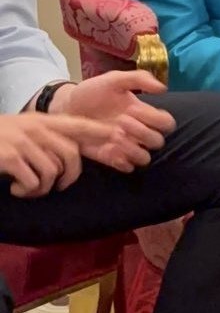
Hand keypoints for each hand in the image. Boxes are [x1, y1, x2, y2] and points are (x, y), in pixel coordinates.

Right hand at [0, 113, 123, 197]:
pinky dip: (28, 191)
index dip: (97, 130)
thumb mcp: (21, 131)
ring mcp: (23, 141)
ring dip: (43, 188)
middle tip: (55, 187)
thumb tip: (70, 154)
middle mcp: (35, 129)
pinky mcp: (10, 157)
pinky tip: (16, 189)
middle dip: (69, 176)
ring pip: (52, 171)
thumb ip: (44, 137)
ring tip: (28, 188)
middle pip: (71, 155)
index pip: (76, 124)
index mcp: (40, 122)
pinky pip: (33, 180)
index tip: (116, 135)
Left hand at [50, 71, 175, 170]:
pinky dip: (121, 160)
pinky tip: (108, 148)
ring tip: (114, 137)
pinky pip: (127, 168)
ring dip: (133, 149)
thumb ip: (139, 79)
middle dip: (142, 132)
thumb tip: (163, 89)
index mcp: (143, 113)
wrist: (65, 107)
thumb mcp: (114, 79)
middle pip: (158, 142)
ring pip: (145, 158)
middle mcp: (138, 132)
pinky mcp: (110, 158)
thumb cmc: (91, 92)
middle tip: (121, 121)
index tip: (134, 109)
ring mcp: (125, 146)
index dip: (156, 119)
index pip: (166, 122)